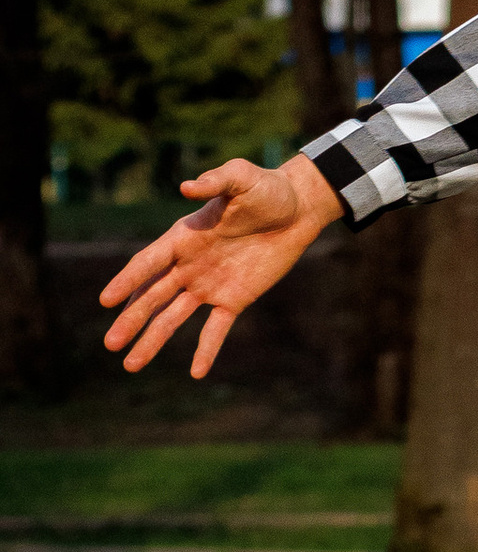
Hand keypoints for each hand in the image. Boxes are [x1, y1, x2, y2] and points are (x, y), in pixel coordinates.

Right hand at [98, 151, 343, 378]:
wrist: (297, 209)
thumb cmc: (265, 189)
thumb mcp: (241, 178)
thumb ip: (215, 182)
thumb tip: (188, 188)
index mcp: (183, 238)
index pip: (148, 263)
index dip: (127, 282)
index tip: (106, 301)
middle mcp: (189, 265)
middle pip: (152, 297)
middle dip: (131, 320)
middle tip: (110, 344)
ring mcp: (209, 285)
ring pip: (174, 318)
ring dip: (153, 341)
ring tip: (131, 365)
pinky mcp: (235, 299)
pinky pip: (216, 329)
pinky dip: (206, 350)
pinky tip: (196, 373)